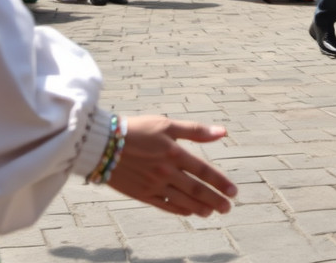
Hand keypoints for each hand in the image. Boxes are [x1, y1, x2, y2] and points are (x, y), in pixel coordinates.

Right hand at [109, 115, 236, 216]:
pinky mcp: (141, 194)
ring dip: (200, 207)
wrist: (101, 143)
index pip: (204, 171)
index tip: (234, 191)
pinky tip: (189, 212)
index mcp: (174, 153)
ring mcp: (153, 185)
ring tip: (212, 211)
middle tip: (228, 207)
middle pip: (196, 190)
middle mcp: (166, 172)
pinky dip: (179, 210)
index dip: (220, 182)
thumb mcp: (166, 124)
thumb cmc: (136, 130)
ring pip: (182, 200)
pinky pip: (164, 205)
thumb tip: (223, 132)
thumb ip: (195, 131)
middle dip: (215, 199)